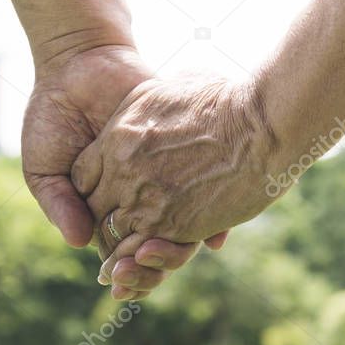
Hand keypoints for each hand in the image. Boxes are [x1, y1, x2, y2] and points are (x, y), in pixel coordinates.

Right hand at [21, 45, 210, 290]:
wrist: (80, 63)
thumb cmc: (52, 116)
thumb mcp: (43, 165)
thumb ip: (58, 202)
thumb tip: (79, 242)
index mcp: (106, 205)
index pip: (118, 248)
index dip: (122, 270)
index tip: (121, 285)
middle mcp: (138, 196)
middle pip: (153, 242)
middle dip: (156, 266)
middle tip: (155, 278)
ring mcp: (163, 176)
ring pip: (181, 222)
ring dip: (185, 244)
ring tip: (185, 254)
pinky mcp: (182, 153)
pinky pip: (203, 187)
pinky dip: (212, 211)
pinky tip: (217, 231)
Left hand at [71, 75, 279, 295]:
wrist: (262, 122)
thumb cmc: (231, 99)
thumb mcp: (183, 83)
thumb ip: (167, 93)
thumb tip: (179, 85)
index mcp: (119, 135)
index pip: (82, 175)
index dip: (94, 189)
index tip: (111, 195)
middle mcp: (122, 169)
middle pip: (94, 208)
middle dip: (105, 222)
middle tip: (118, 233)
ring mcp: (144, 198)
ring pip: (114, 237)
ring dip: (121, 251)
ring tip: (129, 261)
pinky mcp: (172, 224)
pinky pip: (144, 252)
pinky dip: (146, 260)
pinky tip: (152, 259)